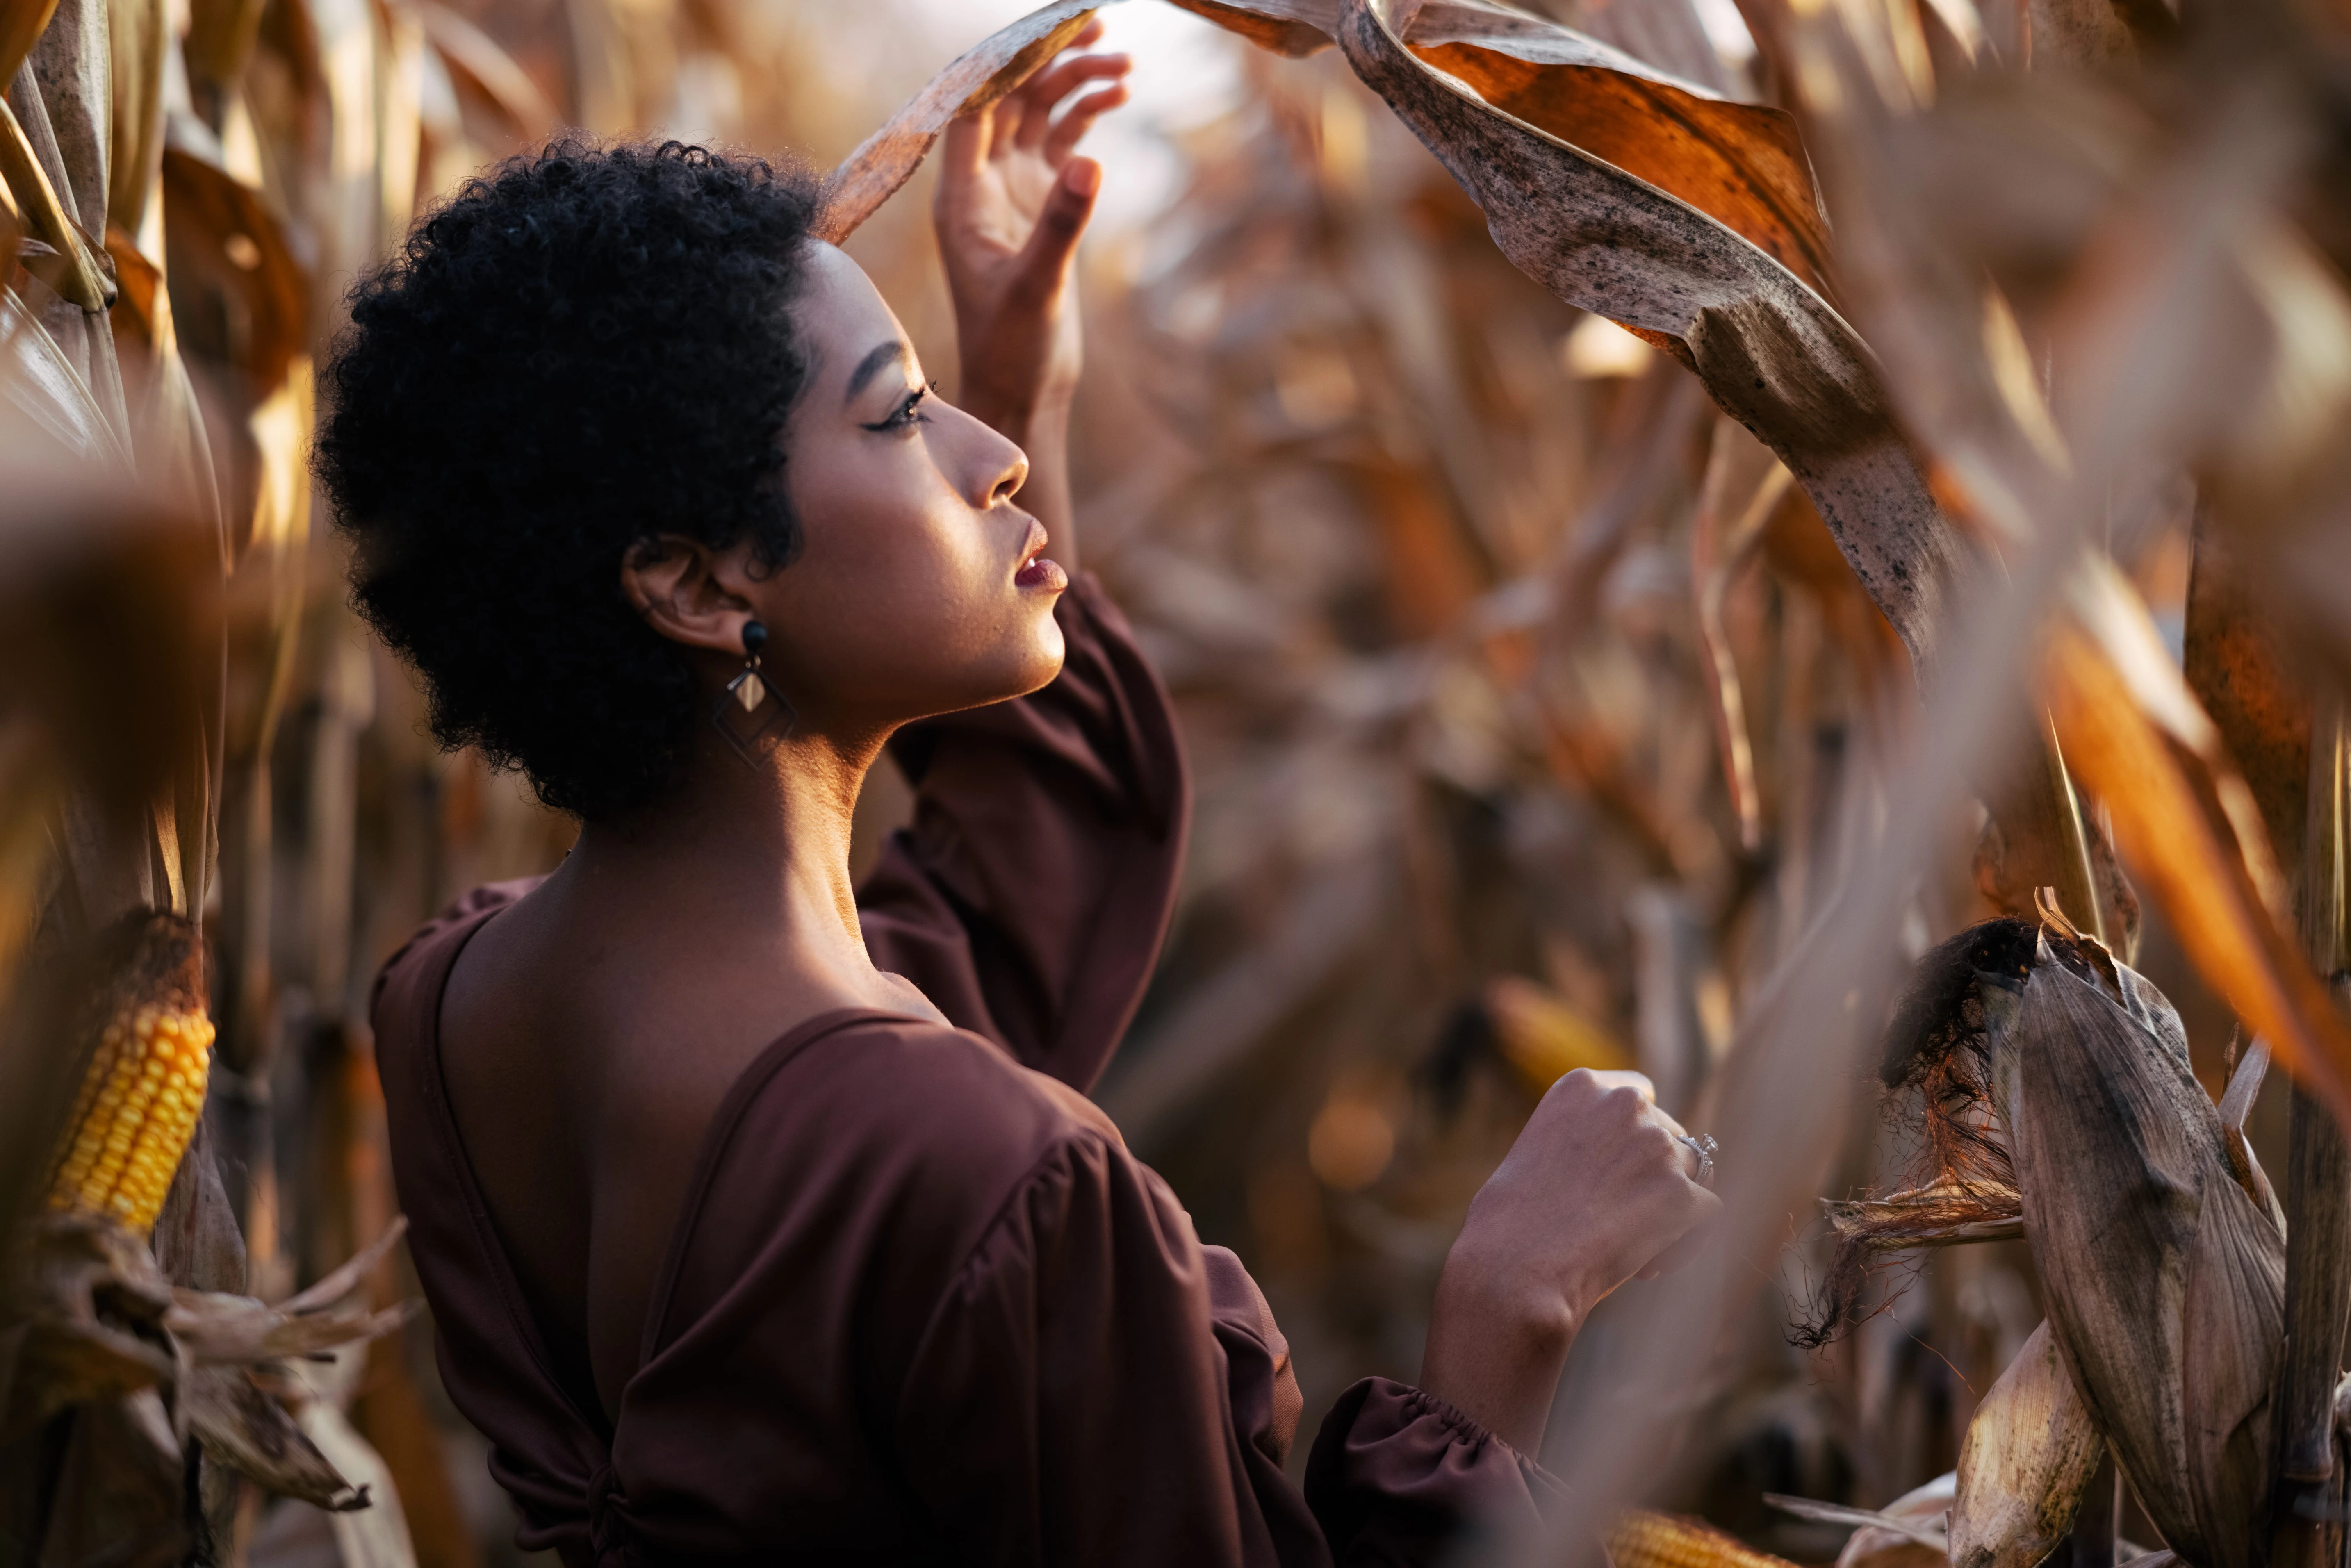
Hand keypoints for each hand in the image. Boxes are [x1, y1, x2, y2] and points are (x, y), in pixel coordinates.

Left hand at [933, 22, 1129, 434]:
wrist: (1022, 389)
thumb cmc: (1012, 349)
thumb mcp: (1037, 288)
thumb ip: (1060, 224)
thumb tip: (1089, 160)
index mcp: (961, 195)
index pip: (976, 104)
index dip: (1009, 61)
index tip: (1054, 29)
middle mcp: (980, 183)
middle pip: (1011, 96)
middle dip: (1053, 61)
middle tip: (1102, 32)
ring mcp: (1011, 190)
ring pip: (1039, 113)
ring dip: (1076, 84)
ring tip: (1125, 69)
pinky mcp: (1040, 204)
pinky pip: (1060, 140)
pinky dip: (1085, 115)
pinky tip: (1118, 98)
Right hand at [1420, 1069, 1720, 1452]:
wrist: (1517, 1267)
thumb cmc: (1511, 1224)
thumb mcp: (1538, 1154)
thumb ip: (1583, 1141)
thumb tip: (1626, 1162)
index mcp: (1582, 1087)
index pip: (1637, 1095)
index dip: (1636, 1137)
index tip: (1622, 1172)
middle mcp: (1624, 1104)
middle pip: (1668, 1138)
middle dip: (1653, 1180)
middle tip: (1619, 1226)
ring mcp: (1657, 1146)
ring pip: (1692, 1176)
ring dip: (1670, 1212)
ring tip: (1634, 1256)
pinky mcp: (1681, 1193)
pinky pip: (1707, 1216)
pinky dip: (1686, 1243)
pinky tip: (1649, 1269)